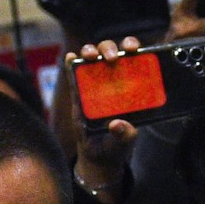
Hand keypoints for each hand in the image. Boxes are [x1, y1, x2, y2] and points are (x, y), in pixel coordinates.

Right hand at [67, 39, 141, 200]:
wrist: (100, 156)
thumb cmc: (118, 142)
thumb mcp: (126, 139)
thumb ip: (125, 133)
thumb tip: (116, 124)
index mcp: (129, 84)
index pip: (132, 58)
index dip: (131, 46)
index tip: (133, 48)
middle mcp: (111, 79)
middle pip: (109, 52)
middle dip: (109, 48)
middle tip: (112, 58)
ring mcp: (93, 84)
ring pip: (90, 59)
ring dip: (89, 51)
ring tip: (90, 56)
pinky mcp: (77, 94)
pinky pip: (73, 76)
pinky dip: (71, 64)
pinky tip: (71, 58)